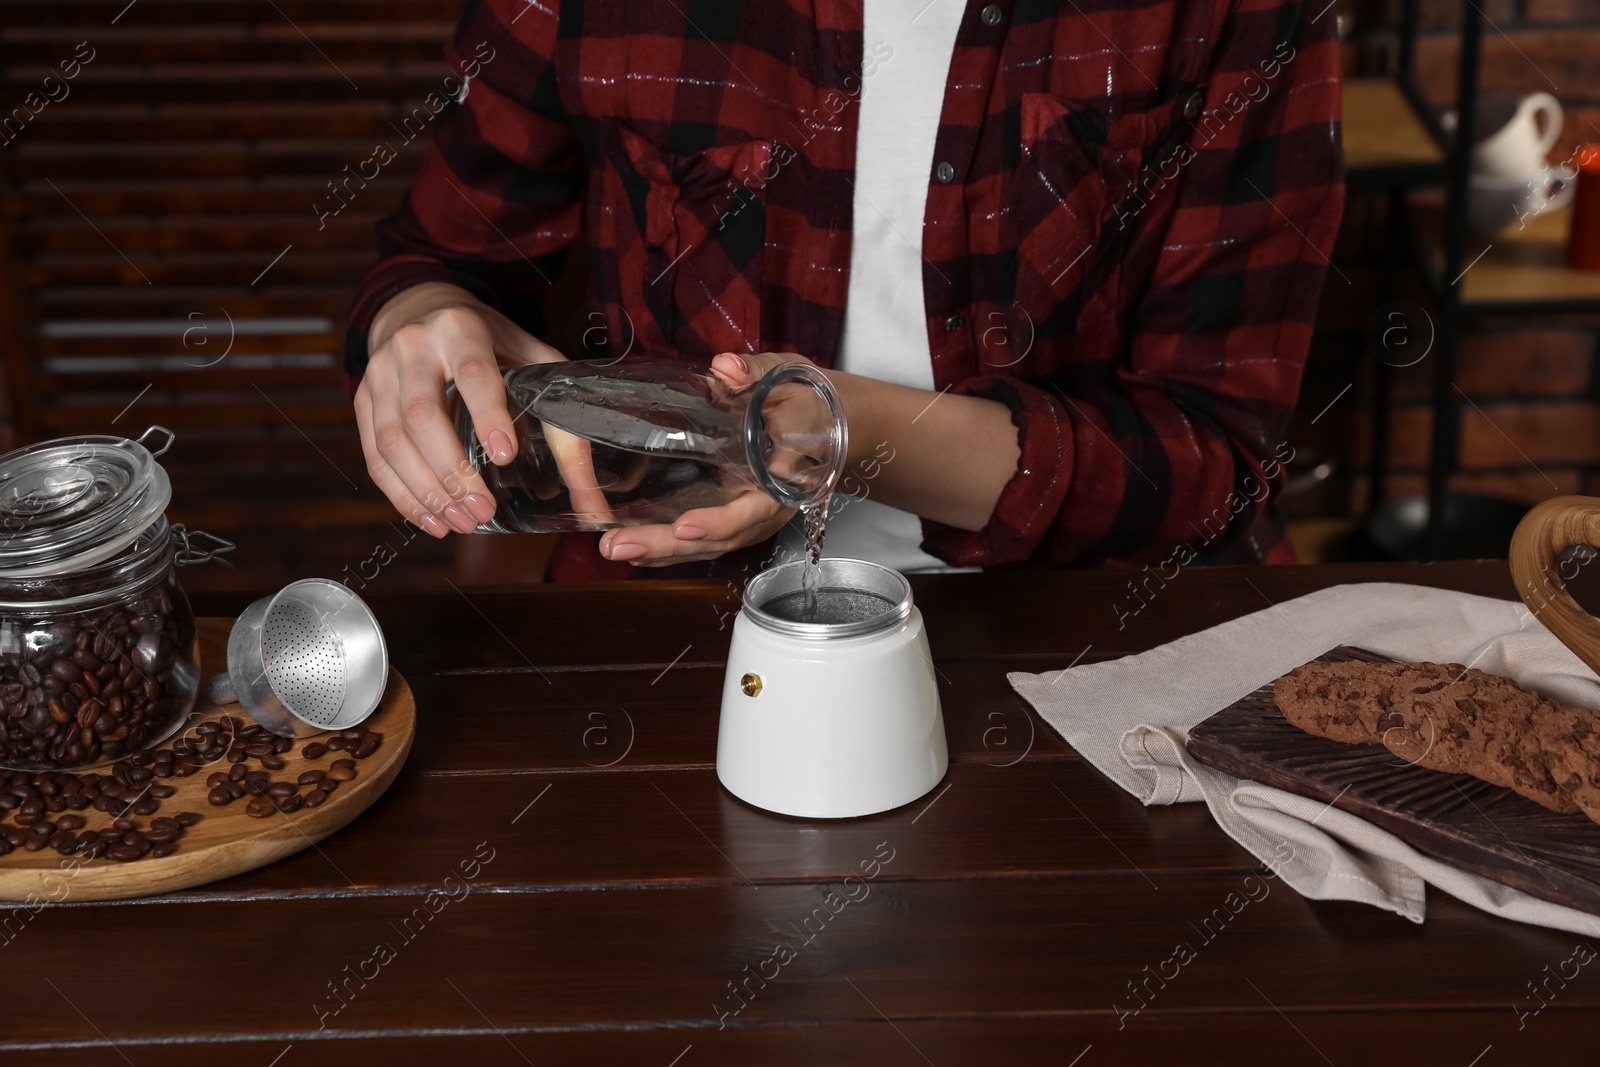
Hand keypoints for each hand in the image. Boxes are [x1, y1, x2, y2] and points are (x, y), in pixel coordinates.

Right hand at [354, 283, 565, 535]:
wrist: (420, 309)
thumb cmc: (491, 344)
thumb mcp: (531, 361)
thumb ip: (564, 421)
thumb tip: (593, 504)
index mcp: (462, 328)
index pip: (473, 371)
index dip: (487, 413)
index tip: (505, 454)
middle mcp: (413, 345)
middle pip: (422, 414)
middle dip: (452, 470)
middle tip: (483, 509)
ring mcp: (380, 372)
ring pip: (391, 439)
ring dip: (425, 491)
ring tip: (460, 523)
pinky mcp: (362, 398)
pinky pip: (373, 454)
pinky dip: (400, 494)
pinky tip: (430, 519)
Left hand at [598, 352, 802, 565]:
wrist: (832, 421)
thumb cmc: (809, 399)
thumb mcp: (787, 377)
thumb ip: (756, 372)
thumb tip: (725, 367)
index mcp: (786, 477)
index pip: (754, 508)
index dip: (720, 522)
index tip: (684, 527)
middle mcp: (768, 506)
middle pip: (719, 537)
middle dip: (667, 546)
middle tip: (618, 546)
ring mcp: (751, 515)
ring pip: (707, 544)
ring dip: (659, 551)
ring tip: (613, 548)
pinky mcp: (735, 512)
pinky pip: (704, 538)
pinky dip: (669, 547)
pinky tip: (633, 547)